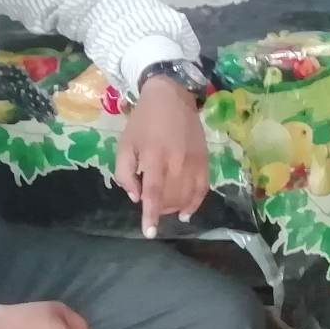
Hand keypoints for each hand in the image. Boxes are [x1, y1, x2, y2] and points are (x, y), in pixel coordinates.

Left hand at [116, 77, 209, 235]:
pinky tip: (186, 213)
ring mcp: (194, 161)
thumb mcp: (125, 144)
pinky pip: (202, 188)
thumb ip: (125, 173)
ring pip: (187, 196)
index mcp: (154, 157)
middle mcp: (177, 161)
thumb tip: (136, 197)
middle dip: (161, 210)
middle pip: (172, 198)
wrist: (171, 96)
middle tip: (152, 207)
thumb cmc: (143, 121)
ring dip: (175, 208)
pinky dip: (195, 203)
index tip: (149, 232)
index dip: (152, 215)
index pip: (154, 193)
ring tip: (166, 208)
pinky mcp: (204, 160)